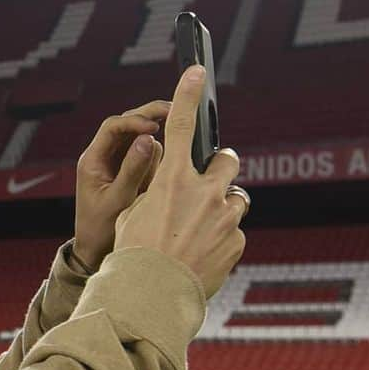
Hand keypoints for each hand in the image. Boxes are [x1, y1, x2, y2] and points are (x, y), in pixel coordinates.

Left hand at [72, 100, 167, 270]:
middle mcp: (104, 158)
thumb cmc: (99, 232)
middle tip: (176, 113)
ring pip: (139, 138)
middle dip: (150, 118)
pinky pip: (145, 156)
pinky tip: (167, 167)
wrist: (94, 253)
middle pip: (128, 125)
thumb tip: (149, 140)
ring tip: (170, 151)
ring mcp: (116, 164)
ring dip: (155, 140)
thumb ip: (132, 170)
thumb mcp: (118, 201)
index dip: (135, 121)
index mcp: (93, 161)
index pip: (113, 127)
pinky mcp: (128, 173)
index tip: (155, 127)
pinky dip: (157, 158)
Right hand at [113, 65, 247, 299]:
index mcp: (171, 180)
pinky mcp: (236, 242)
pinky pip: (234, 232)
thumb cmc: (133, 257)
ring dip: (223, 208)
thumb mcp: (132, 217)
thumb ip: (155, 194)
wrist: (152, 297)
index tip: (194, 71)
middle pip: (227, 161)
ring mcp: (224, 217)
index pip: (178, 126)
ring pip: (236, 199)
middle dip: (221, 168)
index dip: (186, 94)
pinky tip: (203, 256)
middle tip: (208, 185)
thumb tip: (170, 190)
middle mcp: (203, 192)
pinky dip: (222, 240)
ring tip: (203, 231)